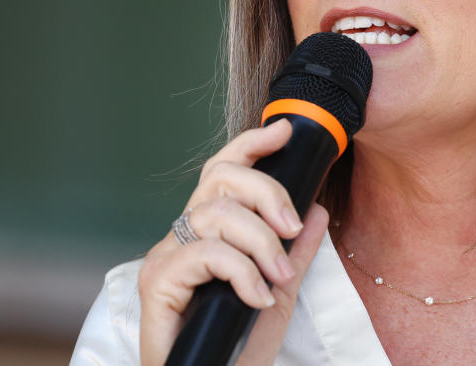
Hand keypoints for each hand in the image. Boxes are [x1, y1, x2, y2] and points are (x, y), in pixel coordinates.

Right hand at [138, 119, 329, 365]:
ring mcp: (166, 259)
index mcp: (209, 233)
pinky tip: (257, 298)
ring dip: (260, 243)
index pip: (223, 173)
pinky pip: (206, 254)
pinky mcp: (157, 284)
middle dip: (267, 193)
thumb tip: (318, 211)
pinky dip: (241, 273)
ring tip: (278, 277)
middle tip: (292, 227)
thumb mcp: (280, 292)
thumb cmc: (240, 345)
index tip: (284, 131)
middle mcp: (182, 238)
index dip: (250, 145)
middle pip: (221, 181)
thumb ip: (296, 252)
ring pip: (217, 215)